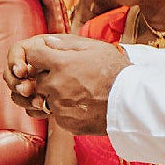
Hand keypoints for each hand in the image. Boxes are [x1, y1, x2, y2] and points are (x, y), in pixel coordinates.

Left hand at [7, 34, 127, 136]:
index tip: (49, 58)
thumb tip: (47, 41)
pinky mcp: (65, 123)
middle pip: (38, 80)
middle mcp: (55, 86)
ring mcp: (58, 107)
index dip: (40, 55)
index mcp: (61, 64)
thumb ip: (67, 43)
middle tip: (72, 76)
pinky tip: (82, 105)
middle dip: (49, 77)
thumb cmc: (117, 71)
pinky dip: (65, 110)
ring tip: (79, 91)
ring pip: (45, 99)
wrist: (132, 103)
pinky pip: (56, 115)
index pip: (33, 55)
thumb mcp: (96, 48)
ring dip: (56, 95)